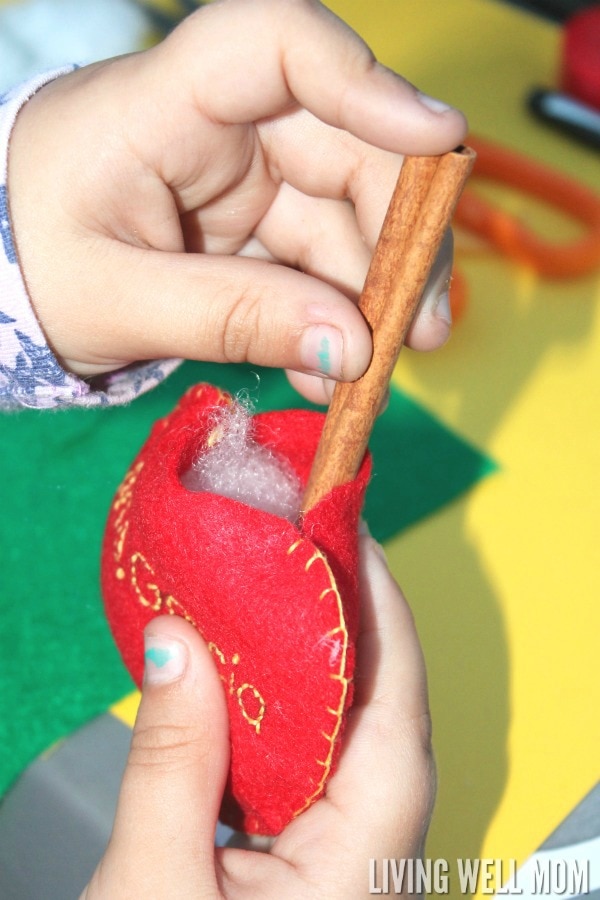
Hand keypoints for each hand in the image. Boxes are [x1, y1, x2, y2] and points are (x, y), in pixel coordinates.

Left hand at [8, 0, 466, 403]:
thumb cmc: (31, 267)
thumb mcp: (118, 304)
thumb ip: (230, 319)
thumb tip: (352, 349)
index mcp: (159, 107)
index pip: (274, 45)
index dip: (364, 81)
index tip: (438, 142)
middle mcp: (216, 126)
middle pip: (344, 145)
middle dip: (397, 237)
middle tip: (419, 330)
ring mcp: (241, 175)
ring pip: (346, 214)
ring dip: (372, 296)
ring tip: (367, 374)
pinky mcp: (253, 222)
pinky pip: (317, 262)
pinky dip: (333, 317)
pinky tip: (330, 368)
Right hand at [81, 537, 434, 898]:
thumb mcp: (154, 885)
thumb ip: (171, 762)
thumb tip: (176, 639)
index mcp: (370, 852)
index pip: (397, 698)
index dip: (378, 602)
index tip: (344, 530)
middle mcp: (385, 847)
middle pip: (383, 706)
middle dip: (348, 617)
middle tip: (301, 542)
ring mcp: (360, 856)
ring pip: (355, 734)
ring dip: (321, 660)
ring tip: (278, 590)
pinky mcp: (328, 861)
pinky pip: (325, 764)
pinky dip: (295, 710)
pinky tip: (256, 679)